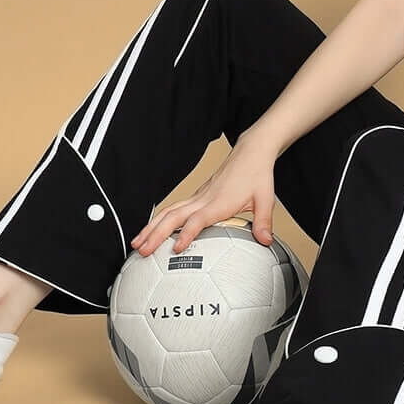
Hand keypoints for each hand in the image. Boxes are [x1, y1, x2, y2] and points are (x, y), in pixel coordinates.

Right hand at [129, 135, 277, 256]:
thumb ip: (263, 222)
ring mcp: (198, 197)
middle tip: (143, 250)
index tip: (177, 248)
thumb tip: (265, 241)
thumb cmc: (257, 175)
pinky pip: (173, 209)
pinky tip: (150, 230)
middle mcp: (204, 199)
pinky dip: (159, 220)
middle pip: (174, 217)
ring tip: (137, 243)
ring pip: (169, 212)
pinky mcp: (197, 196)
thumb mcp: (266, 199)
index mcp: (220, 202)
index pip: (198, 220)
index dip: (187, 234)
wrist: (251, 153)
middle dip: (156, 234)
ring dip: (151, 227)